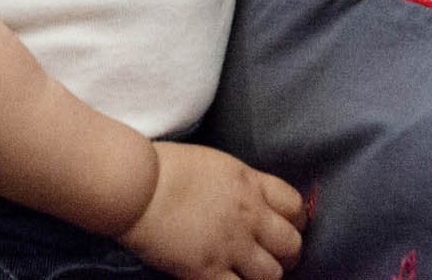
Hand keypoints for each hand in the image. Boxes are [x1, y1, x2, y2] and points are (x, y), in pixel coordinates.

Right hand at [117, 142, 302, 279]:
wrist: (136, 186)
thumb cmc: (164, 167)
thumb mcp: (214, 164)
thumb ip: (237, 185)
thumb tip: (245, 199)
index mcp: (249, 183)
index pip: (295, 206)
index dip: (294, 220)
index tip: (283, 226)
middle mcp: (249, 216)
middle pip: (291, 244)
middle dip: (286, 253)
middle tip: (272, 257)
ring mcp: (231, 246)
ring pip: (273, 274)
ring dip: (265, 276)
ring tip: (250, 274)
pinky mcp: (209, 271)